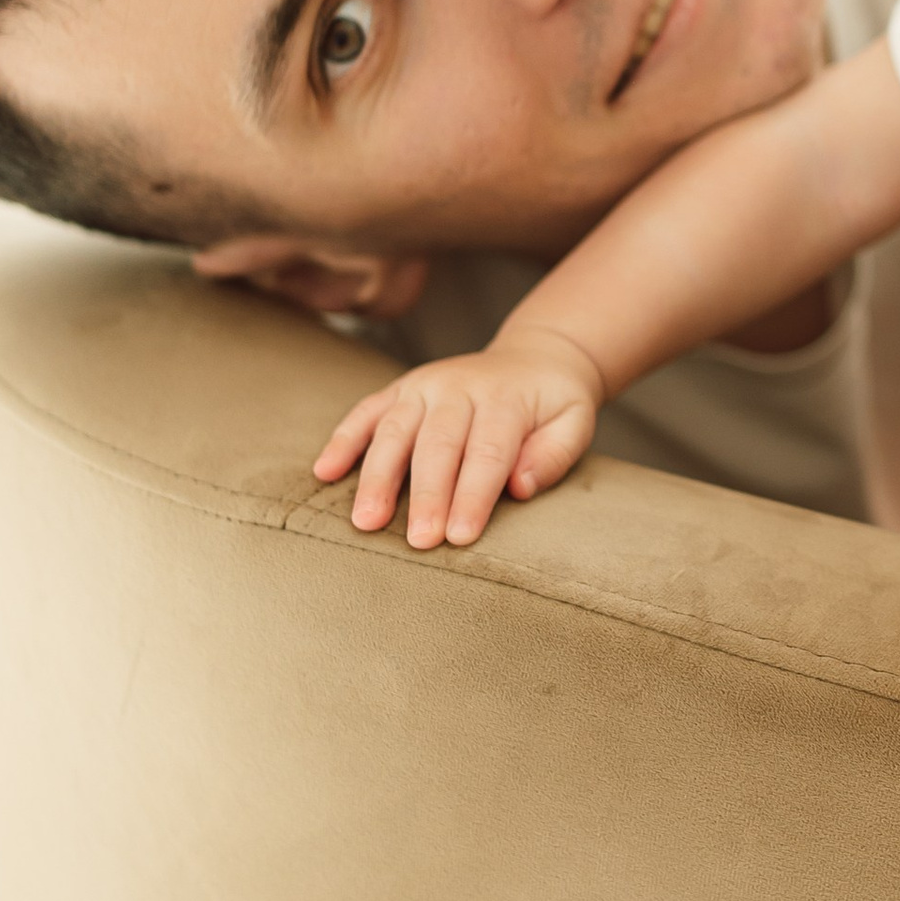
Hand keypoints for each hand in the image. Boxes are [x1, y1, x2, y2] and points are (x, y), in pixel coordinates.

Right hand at [312, 324, 605, 548]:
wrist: (535, 358)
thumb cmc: (552, 405)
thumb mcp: (575, 422)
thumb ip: (552, 454)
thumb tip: (519, 488)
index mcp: (506, 398)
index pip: (488, 452)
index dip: (473, 496)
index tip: (461, 536)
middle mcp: (459, 387)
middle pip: (439, 445)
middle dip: (428, 496)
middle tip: (418, 542)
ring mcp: (424, 385)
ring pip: (395, 431)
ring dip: (378, 477)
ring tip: (366, 521)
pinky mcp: (399, 390)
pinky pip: (365, 412)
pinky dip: (343, 440)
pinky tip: (324, 473)